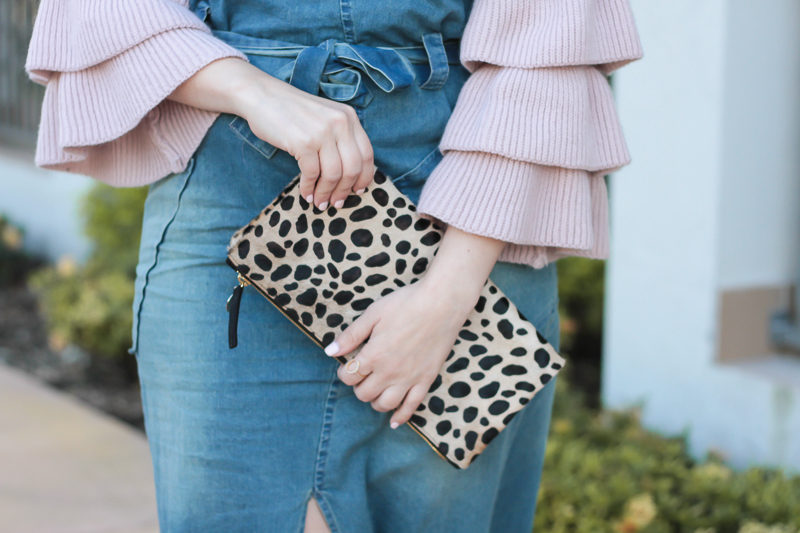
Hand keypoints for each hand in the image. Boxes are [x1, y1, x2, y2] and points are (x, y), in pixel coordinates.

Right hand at [167, 57, 374, 209]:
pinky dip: (309, 188)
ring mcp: (322, 132)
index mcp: (349, 117)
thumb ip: (340, 138)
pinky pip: (312, 174)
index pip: (367, 154)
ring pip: (334, 174)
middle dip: (345, 190)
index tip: (357, 191)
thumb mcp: (325, 118)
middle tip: (336, 203)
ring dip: (326, 193)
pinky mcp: (303, 142)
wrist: (261, 95)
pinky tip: (305, 194)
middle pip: (353, 168)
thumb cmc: (292, 112)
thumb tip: (350, 176)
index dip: (364, 177)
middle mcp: (340, 123)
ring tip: (320, 203)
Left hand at [322, 224, 507, 427]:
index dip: (343, 373)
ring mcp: (409, 379)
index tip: (347, 366)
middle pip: (364, 394)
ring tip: (375, 391)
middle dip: (358, 386)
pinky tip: (393, 421)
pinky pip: (412, 406)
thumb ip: (351, 335)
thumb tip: (330, 351)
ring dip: (375, 401)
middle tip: (362, 375)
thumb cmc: (406, 304)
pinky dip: (401, 417)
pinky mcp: (426, 380)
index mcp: (374, 355)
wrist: (442, 303)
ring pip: (385, 404)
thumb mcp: (373, 314)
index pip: (348, 376)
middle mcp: (389, 372)